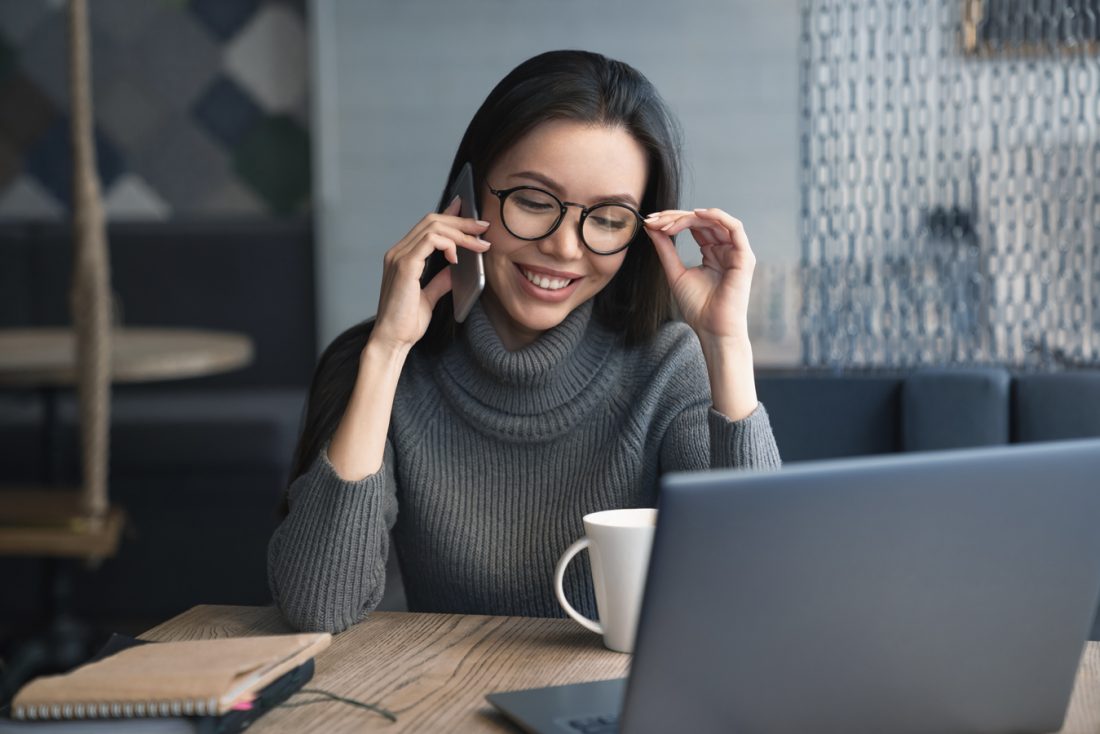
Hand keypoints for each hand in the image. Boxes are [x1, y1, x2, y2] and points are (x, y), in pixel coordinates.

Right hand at [369, 197, 491, 352]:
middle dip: (461, 221)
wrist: (393, 340)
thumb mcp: (429, 298)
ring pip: (433, 227)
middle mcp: (398, 252)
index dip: (449, 215)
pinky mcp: (405, 266)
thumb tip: (455, 270)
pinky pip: (430, 241)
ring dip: (460, 232)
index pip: (427, 226)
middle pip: (432, 220)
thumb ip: (440, 281)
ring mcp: (399, 257)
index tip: (470, 213)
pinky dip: (449, 244)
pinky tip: (457, 257)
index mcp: (402, 257)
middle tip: (483, 227)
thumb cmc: (406, 323)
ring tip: (479, 243)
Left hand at [643, 208, 755, 343]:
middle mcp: (725, 249)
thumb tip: (652, 227)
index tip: (650, 222)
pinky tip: (695, 214)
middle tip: (654, 220)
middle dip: (676, 217)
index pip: (694, 227)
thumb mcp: (675, 272)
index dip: (672, 220)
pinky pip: (734, 227)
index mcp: (712, 253)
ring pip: (714, 221)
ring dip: (689, 217)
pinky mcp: (744, 256)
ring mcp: (735, 251)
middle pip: (702, 221)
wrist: (713, 329)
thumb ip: (666, 249)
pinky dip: (716, 216)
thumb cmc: (698, 307)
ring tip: (667, 223)